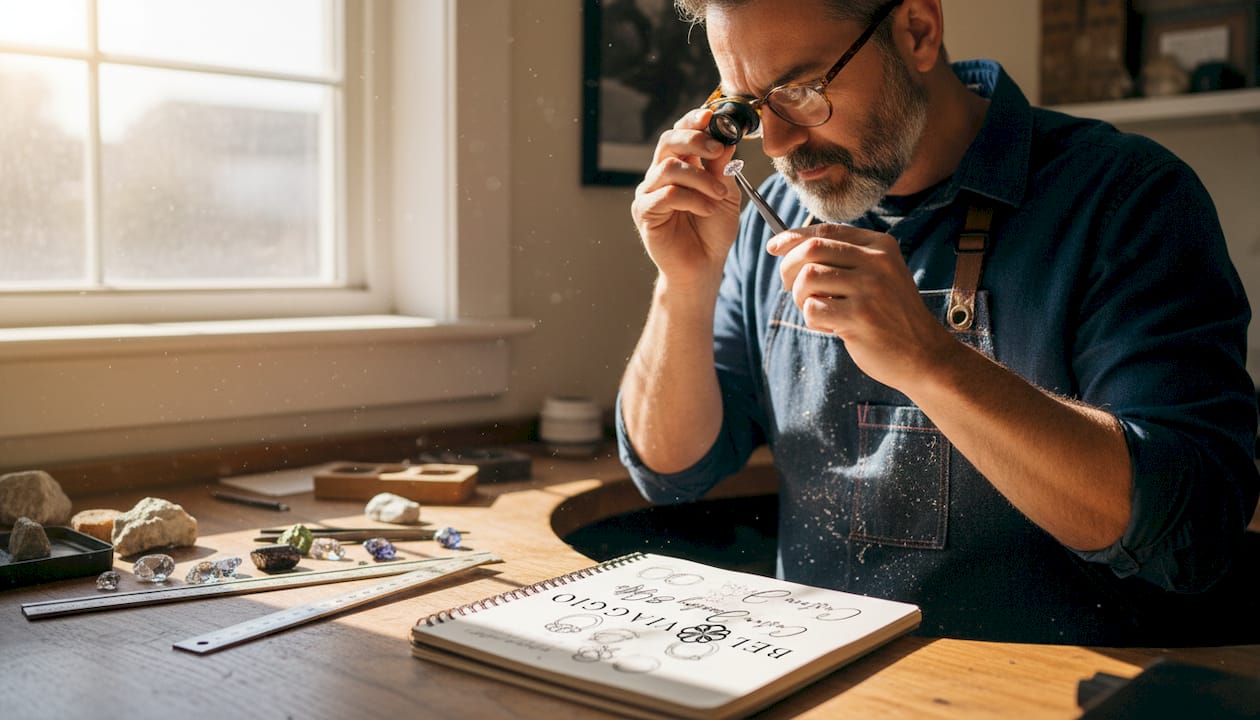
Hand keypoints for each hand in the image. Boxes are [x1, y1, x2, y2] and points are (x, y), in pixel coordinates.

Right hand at [631, 109, 742, 289]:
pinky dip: (691, 199)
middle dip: (694, 141)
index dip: (693, 120)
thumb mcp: (726, 194)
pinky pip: (665, 195)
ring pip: (669, 168)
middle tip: (717, 151)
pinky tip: (706, 210)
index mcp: (681, 164)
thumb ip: (723, 168)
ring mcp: (649, 192)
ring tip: (719, 196)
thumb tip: (726, 139)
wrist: (704, 265)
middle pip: (668, 141)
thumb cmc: (713, 230)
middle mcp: (661, 174)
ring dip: (700, 179)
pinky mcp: (644, 212)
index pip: (680, 132)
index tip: (711, 116)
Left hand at [767, 224, 956, 388]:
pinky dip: (812, 319)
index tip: (774, 247)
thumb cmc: (890, 315)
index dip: (793, 237)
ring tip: (815, 309)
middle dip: (788, 267)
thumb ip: (844, 259)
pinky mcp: (860, 317)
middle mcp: (877, 262)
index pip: (825, 231)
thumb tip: (789, 247)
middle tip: (789, 287)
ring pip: (808, 278)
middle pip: (811, 249)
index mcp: (880, 246)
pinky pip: (813, 309)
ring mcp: (870, 289)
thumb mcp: (879, 276)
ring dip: (801, 297)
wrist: (924, 354)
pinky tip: (830, 326)